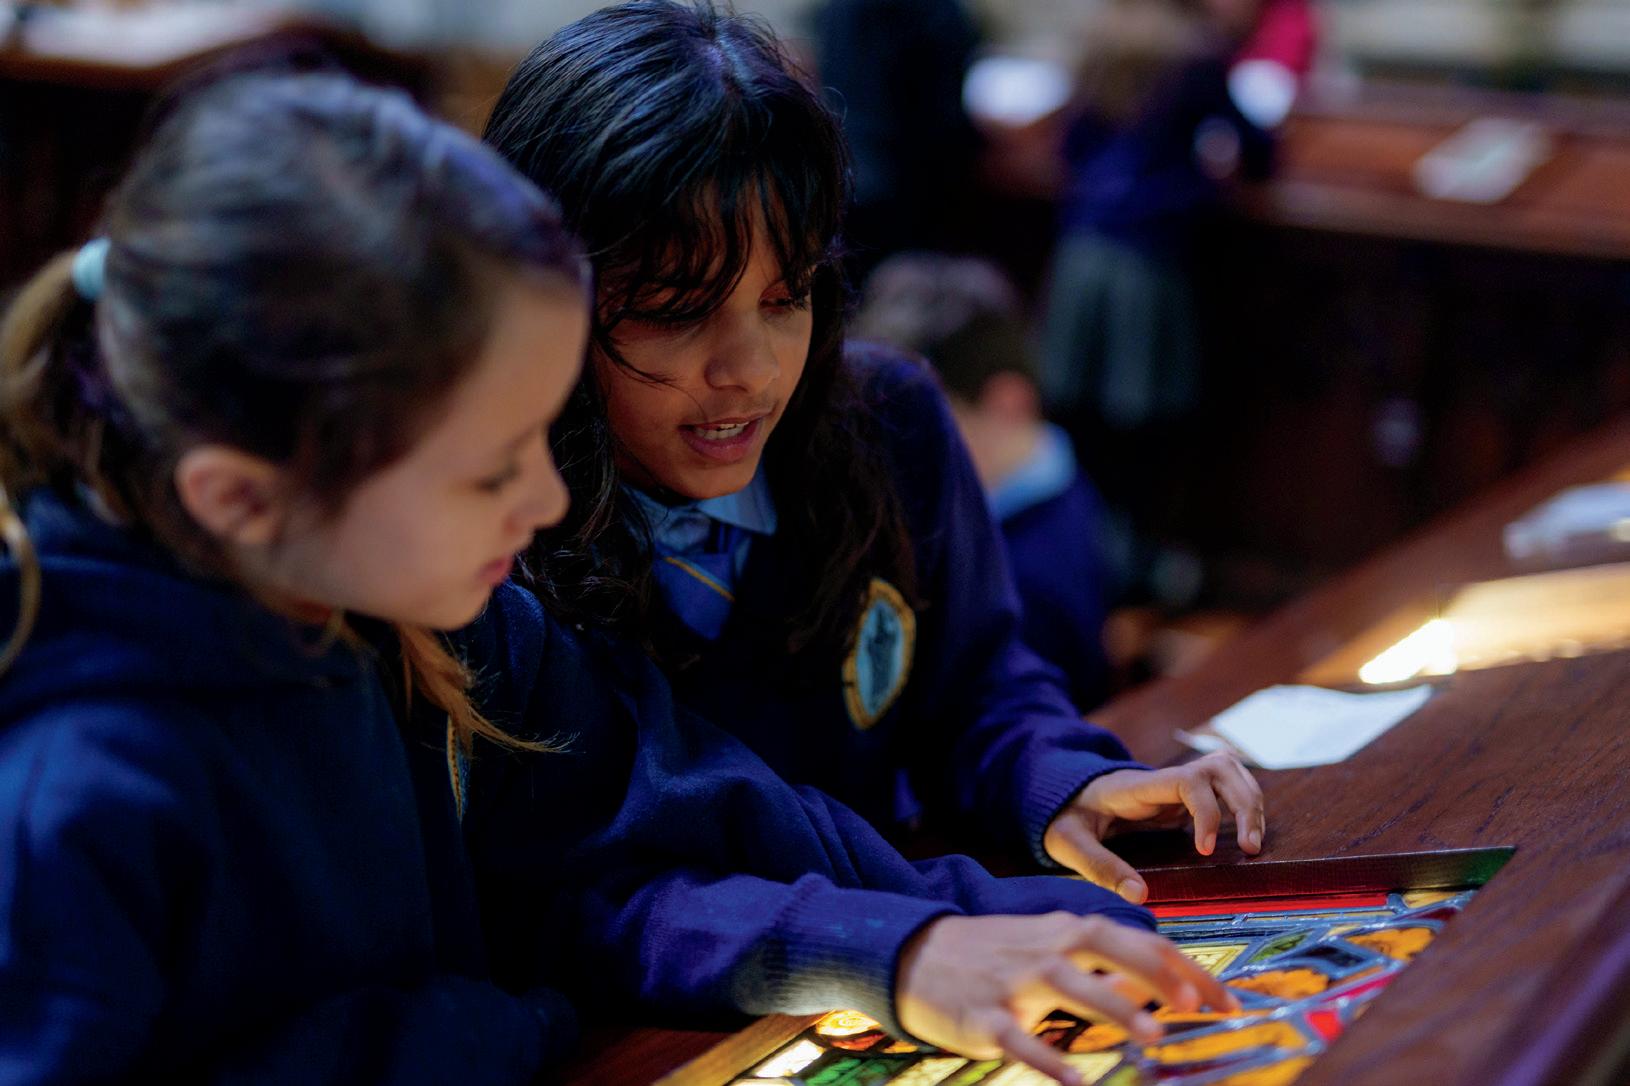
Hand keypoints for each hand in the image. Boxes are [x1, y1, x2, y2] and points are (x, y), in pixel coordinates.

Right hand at [895, 912, 1239, 1084]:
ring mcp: (1012, 982)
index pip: (1133, 940)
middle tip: (1195, 1004)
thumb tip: (1158, 982)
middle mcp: (1043, 950)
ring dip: (1113, 1006)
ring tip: (1153, 1035)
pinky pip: (1020, 1039)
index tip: (1222, 997)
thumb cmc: (991, 955)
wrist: (912, 954)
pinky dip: (1049, 1059)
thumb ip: (1098, 963)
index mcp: (1063, 932)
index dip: (1180, 966)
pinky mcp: (984, 1017)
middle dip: (1153, 972)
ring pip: (1067, 985)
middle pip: (1104, 945)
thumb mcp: (1045, 947)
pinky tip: (1077, 1081)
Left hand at [1043, 752, 1265, 902]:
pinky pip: (1224, 787)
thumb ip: (1099, 867)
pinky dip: (1242, 805)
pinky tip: (1243, 836)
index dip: (1206, 811)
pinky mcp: (1182, 797)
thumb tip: (1140, 896)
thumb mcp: (1068, 843)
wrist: (1060, 798)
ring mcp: (1174, 785)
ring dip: (1249, 801)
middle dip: (1244, 804)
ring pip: (1228, 770)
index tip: (1205, 850)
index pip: (1186, 781)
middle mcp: (1161, 779)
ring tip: (1252, 845)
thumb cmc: (1063, 818)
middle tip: (1249, 849)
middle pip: (1220, 767)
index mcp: (1136, 787)